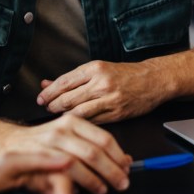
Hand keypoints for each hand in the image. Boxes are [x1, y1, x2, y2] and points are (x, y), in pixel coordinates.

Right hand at [0, 114, 131, 193]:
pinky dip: (68, 190)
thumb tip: (125, 160)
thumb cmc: (43, 142)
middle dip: (111, 171)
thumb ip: (94, 146)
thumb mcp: (70, 137)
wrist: (8, 143)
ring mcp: (48, 145)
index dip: (118, 156)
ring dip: (92, 181)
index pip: (104, 138)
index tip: (127, 169)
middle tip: (121, 183)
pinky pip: (56, 176)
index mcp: (74, 122)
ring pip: (76, 164)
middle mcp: (62, 130)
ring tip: (101, 190)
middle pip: (93, 152)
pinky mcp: (36, 160)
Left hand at [38, 59, 171, 123]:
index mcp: (95, 68)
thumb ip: (72, 78)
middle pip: (68, 98)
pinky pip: (92, 122)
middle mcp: (102, 83)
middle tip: (46, 109)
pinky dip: (80, 124)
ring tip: (57, 117)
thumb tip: (46, 83)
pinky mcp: (117, 114)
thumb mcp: (99, 69)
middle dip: (53, 106)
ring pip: (79, 112)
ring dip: (64, 117)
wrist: (152, 80)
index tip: (40, 98)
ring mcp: (110, 99)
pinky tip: (74, 124)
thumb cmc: (125, 74)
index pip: (64, 82)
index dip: (49, 92)